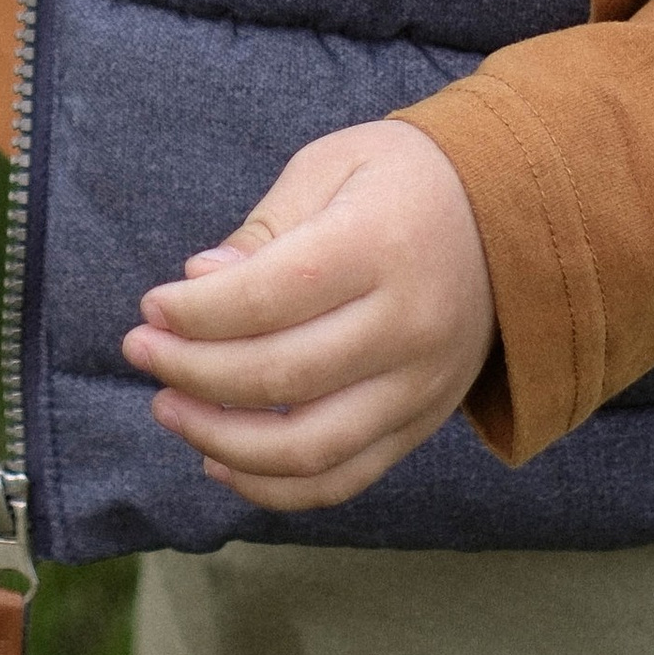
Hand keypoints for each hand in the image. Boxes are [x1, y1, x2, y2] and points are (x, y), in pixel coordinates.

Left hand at [119, 121, 494, 512]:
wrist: (513, 219)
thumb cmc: (402, 181)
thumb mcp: (331, 168)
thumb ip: (264, 229)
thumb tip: (195, 285)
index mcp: (380, 247)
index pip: (269, 299)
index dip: (196, 314)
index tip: (150, 307)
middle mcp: (409, 326)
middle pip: (281, 377)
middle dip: (192, 372)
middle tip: (140, 351)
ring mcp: (421, 386)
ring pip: (309, 447)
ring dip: (221, 440)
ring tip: (167, 409)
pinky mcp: (423, 424)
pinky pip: (344, 478)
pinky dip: (275, 487)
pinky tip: (218, 462)